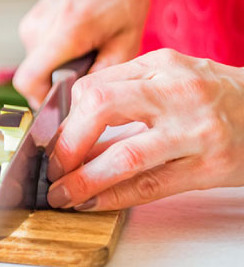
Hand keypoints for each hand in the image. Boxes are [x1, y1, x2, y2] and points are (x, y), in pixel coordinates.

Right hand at [13, 0, 150, 107]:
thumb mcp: (128, 38)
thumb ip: (103, 74)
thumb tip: (82, 104)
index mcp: (65, 31)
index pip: (28, 80)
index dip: (41, 102)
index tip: (64, 106)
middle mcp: (40, 26)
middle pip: (36, 76)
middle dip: (60, 81)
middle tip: (92, 68)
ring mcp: (32, 21)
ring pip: (39, 64)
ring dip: (61, 65)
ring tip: (90, 46)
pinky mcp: (32, 19)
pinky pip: (40, 51)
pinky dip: (58, 53)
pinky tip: (81, 36)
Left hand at [46, 49, 243, 210]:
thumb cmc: (214, 96)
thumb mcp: (170, 79)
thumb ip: (125, 96)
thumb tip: (71, 132)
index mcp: (161, 64)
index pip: (95, 86)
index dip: (65, 118)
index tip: (52, 140)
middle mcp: (177, 92)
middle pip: (101, 107)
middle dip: (67, 143)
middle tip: (52, 165)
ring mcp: (196, 131)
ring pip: (125, 155)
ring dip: (84, 178)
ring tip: (62, 193)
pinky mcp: (210, 167)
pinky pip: (151, 185)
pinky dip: (114, 196)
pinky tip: (92, 201)